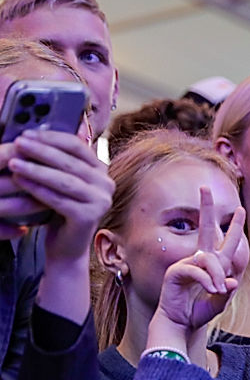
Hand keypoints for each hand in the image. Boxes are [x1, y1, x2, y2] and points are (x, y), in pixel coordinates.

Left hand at [2, 130, 113, 263]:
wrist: (67, 246)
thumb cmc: (60, 210)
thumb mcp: (62, 181)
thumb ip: (58, 161)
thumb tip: (36, 135)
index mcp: (101, 171)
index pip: (77, 146)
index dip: (51, 138)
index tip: (27, 133)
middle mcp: (106, 184)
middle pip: (70, 161)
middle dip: (41, 151)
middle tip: (18, 143)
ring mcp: (101, 201)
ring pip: (64, 180)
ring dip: (36, 169)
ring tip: (13, 162)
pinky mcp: (89, 217)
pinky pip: (58, 199)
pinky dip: (37, 189)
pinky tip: (20, 181)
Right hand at [154, 187, 247, 335]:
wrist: (181, 325)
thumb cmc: (200, 312)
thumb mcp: (220, 301)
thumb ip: (227, 291)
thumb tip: (232, 281)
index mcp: (213, 263)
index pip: (225, 240)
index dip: (233, 226)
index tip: (239, 208)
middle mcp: (199, 259)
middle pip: (205, 229)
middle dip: (205, 207)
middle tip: (204, 187)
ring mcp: (186, 263)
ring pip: (208, 258)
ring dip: (216, 274)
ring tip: (217, 291)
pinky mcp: (175, 271)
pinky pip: (195, 270)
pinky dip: (206, 280)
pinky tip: (211, 290)